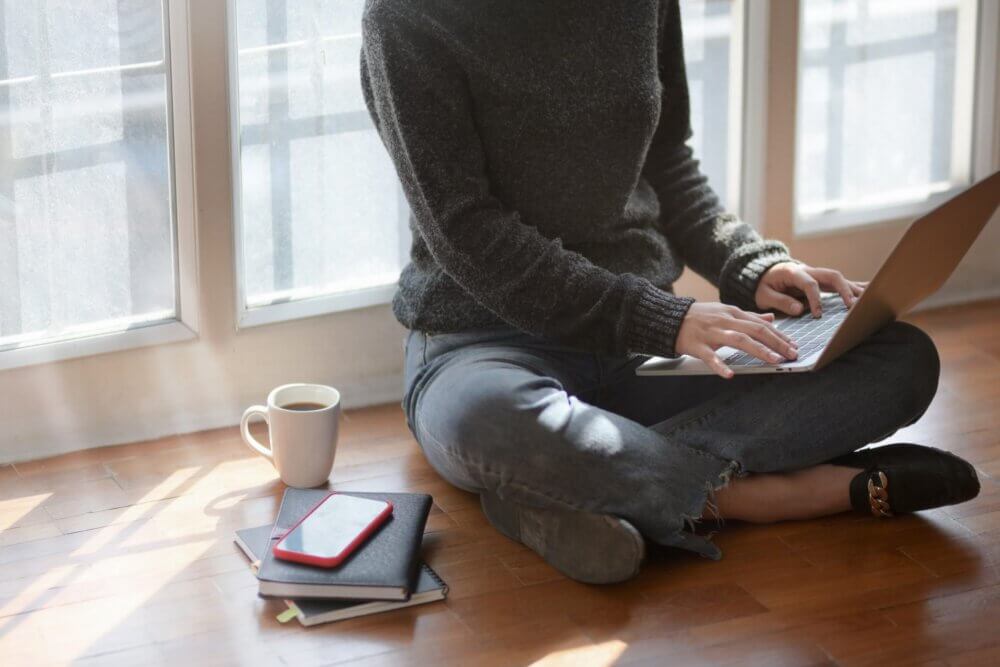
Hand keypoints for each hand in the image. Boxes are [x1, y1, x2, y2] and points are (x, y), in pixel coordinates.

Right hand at [676, 302, 799, 378]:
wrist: (670, 318)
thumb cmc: (699, 317)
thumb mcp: (725, 311)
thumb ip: (749, 316)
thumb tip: (771, 318)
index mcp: (733, 313)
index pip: (761, 324)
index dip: (779, 335)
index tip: (794, 346)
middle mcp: (725, 321)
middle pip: (756, 330)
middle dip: (777, 342)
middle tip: (792, 354)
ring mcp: (711, 333)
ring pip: (739, 340)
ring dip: (759, 350)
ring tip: (774, 361)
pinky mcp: (697, 345)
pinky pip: (709, 357)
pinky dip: (720, 365)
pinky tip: (729, 375)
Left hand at [756, 262, 866, 317]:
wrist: (765, 273)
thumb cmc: (764, 285)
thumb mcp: (764, 294)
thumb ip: (779, 301)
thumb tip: (799, 309)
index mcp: (793, 272)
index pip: (809, 283)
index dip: (815, 299)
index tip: (817, 314)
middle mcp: (809, 270)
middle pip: (831, 276)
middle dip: (843, 290)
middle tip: (852, 306)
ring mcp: (817, 274)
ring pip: (840, 278)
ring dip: (854, 289)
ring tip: (869, 300)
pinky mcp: (822, 281)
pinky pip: (841, 283)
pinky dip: (855, 287)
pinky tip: (870, 291)